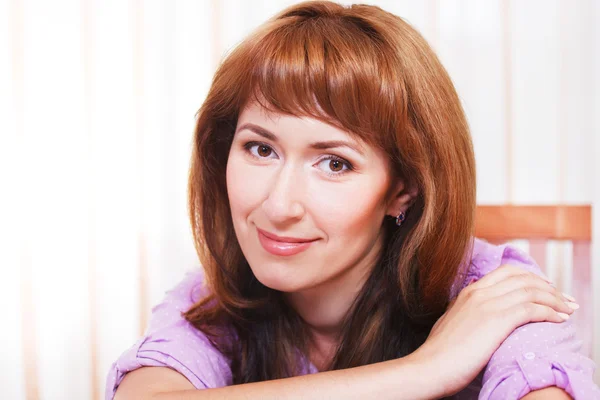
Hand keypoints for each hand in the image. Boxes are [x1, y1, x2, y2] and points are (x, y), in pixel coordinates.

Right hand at [410, 265, 577, 397]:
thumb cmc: (439, 351)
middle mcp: (480, 292)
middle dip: (548, 286)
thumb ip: (464, 310)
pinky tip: (559, 319)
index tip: (545, 287)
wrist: (431, 365)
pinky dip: (550, 312)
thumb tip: (472, 309)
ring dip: (555, 299)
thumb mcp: (451, 321)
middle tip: (564, 298)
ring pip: (531, 291)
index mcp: (469, 291)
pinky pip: (532, 308)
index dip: (531, 277)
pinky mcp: (497, 320)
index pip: (506, 272)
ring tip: (568, 309)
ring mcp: (488, 304)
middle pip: (523, 277)